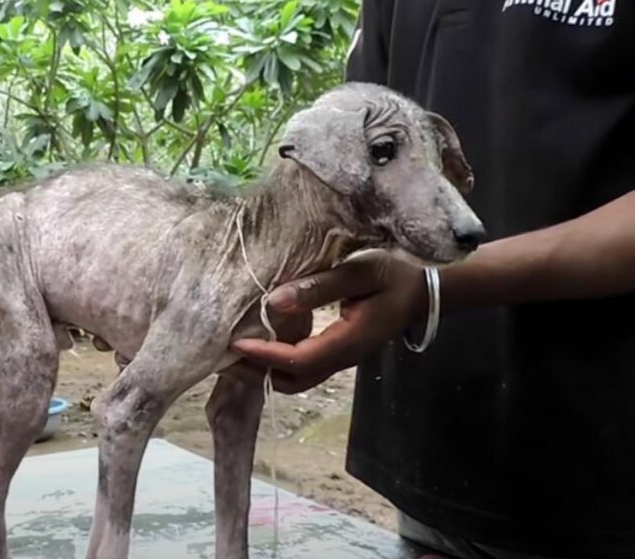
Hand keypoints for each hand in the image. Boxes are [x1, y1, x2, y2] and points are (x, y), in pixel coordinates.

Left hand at [231, 251, 428, 392]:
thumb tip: (274, 301)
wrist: (427, 291)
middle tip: (226, 356)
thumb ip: (319, 288)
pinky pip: (305, 367)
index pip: (298, 360)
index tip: (236, 344)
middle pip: (294, 381)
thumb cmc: (396, 276)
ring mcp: (342, 358)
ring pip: (298, 378)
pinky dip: (279, 362)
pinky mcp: (340, 352)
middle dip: (258, 373)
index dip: (265, 356)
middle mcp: (344, 358)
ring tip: (238, 352)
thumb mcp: (360, 273)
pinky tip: (264, 342)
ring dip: (267, 370)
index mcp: (349, 342)